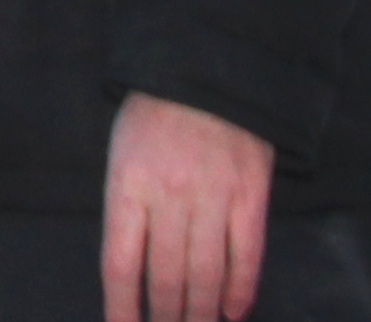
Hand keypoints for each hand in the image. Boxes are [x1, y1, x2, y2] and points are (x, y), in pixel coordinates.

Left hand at [102, 94, 273, 321]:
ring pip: (206, 276)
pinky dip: (239, 291)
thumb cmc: (153, 115)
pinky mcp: (251, 198)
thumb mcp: (121, 151)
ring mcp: (213, 198)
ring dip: (200, 313)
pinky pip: (247, 258)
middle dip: (165, 318)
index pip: (119, 262)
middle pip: (166, 278)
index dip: (121, 307)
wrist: (206, 72)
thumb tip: (130, 268)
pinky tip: (231, 311)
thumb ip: (126, 206)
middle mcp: (169, 196)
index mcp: (127, 183)